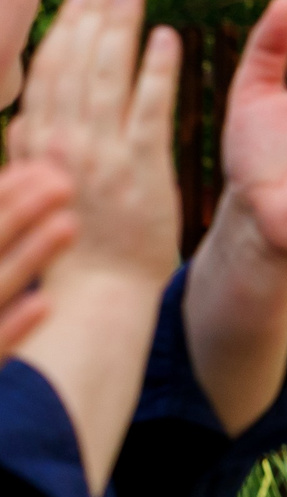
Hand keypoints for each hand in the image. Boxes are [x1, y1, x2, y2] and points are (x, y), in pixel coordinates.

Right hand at [0, 161, 76, 362]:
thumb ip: (5, 241)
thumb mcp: (3, 274)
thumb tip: (32, 179)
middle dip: (16, 215)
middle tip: (64, 181)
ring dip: (27, 259)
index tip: (37, 168)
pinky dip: (12, 329)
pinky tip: (46, 304)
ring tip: (70, 225)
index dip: (1, 199)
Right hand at [7, 0, 180, 288]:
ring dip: (120, 25)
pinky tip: (167, 37)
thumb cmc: (69, 248)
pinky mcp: (140, 168)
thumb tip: (23, 119)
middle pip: (74, 61)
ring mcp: (101, 153)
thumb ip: (31, 153)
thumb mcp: (37, 194)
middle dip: (92, 11)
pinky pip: (149, 107)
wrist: (96, 297)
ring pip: (106, 74)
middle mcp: (62, 143)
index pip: (46, 71)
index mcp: (36, 145)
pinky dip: (156, 68)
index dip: (64, 25)